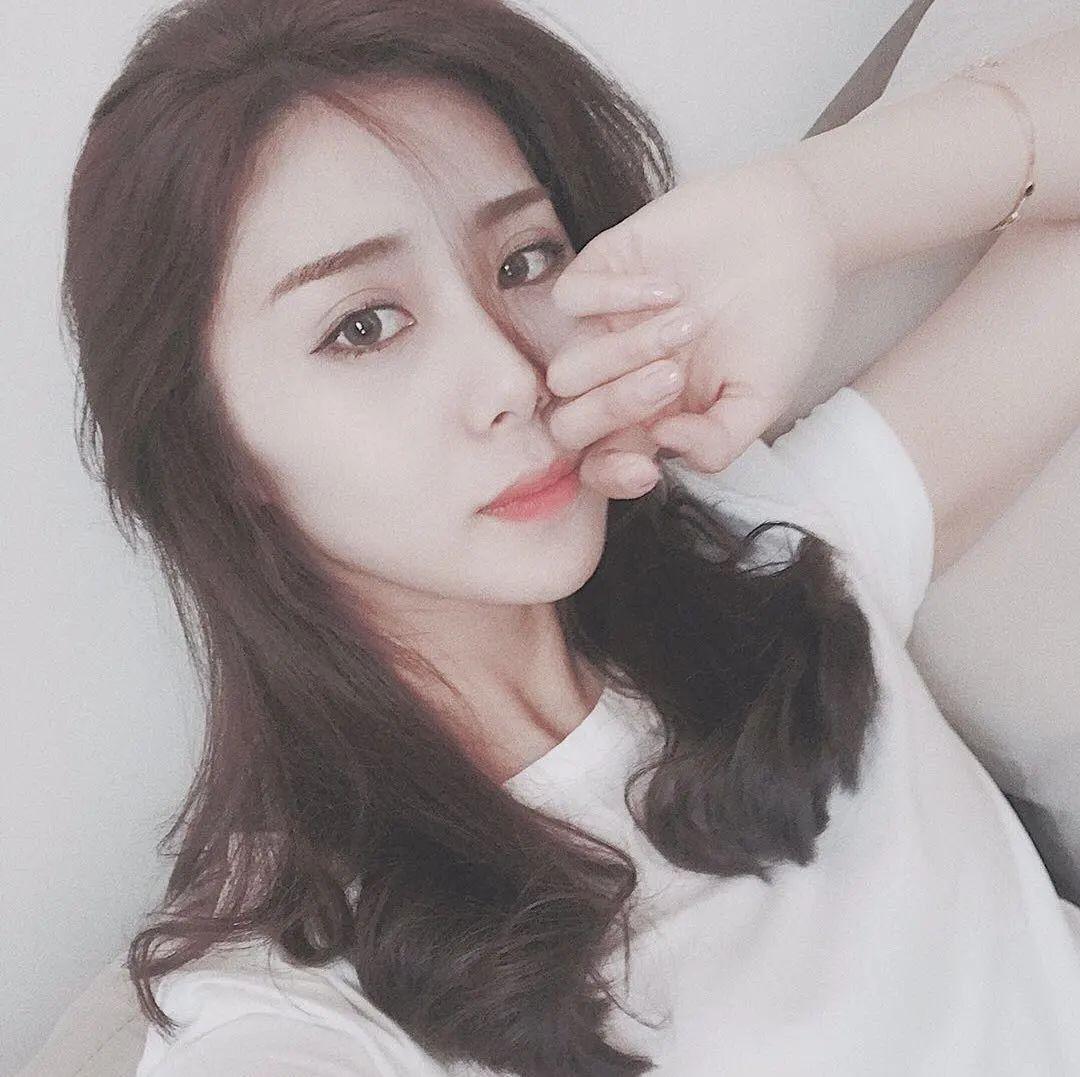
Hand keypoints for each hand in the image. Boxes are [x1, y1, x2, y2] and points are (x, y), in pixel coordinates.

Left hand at [543, 154, 840, 497]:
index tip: (646, 470)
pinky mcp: (600, 273)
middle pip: (571, 425)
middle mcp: (618, 379)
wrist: (794, 232)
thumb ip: (717, 442)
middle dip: (615, 409)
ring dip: (623, 354)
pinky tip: (669, 288)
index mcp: (652, 418)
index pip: (602, 465)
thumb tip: (662, 448)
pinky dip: (614, 299)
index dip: (610, 477)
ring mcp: (603, 328)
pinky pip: (569, 301)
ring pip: (566, 370)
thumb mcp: (762, 399)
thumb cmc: (779, 320)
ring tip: (688, 324)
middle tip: (672, 377)